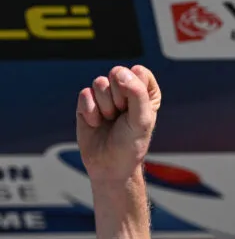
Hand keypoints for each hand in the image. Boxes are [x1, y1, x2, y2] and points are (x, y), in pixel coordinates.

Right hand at [76, 65, 161, 183]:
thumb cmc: (131, 145)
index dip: (135, 89)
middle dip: (118, 97)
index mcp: (146, 94)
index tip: (136, 109)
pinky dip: (90, 111)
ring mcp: (105, 96)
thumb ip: (136, 93)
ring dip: (105, 106)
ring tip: (110, 121)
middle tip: (122, 117)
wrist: (108, 166)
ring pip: (99, 82)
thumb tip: (120, 72)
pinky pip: (84, 94)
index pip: (140, 72)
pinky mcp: (87, 103)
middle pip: (117, 73)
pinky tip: (96, 123)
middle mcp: (125, 92)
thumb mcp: (141, 120)